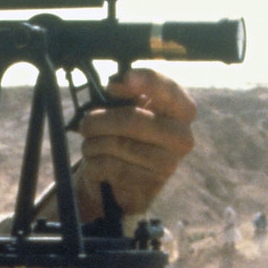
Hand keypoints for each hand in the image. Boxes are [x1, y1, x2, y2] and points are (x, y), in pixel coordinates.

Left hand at [75, 67, 195, 219]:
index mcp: (182, 111)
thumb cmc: (129, 134)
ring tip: (91, 145)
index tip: (113, 84)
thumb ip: (126, 93)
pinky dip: (92, 163)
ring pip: (115, 144)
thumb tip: (114, 86)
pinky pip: (108, 166)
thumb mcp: (130, 108)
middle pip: (132, 120)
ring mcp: (168, 164)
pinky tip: (96, 163)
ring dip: (92, 143)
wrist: (127, 179)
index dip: (145, 81)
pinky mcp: (150, 185)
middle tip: (85, 123)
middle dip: (99, 120)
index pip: (168, 90)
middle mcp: (182, 137)